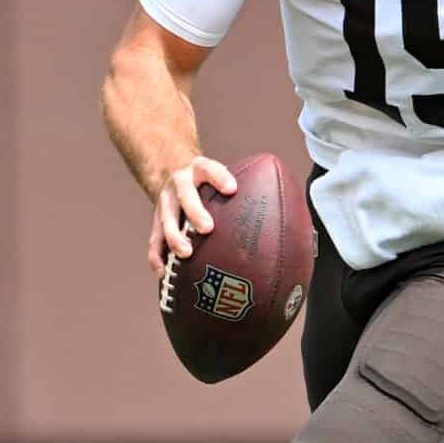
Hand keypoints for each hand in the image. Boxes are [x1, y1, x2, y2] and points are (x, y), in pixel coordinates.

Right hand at [147, 156, 237, 275]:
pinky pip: (154, 240)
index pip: (210, 169)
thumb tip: (289, 211)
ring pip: (166, 219)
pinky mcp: (156, 220)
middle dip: (195, 212)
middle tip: (208, 229)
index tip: (232, 188)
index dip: (219, 177)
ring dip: (174, 237)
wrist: (171, 170)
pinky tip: (164, 273)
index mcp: (199, 170)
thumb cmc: (208, 182)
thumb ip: (245, 189)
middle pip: (185, 195)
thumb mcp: (220, 175)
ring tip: (186, 253)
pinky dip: (157, 256)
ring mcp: (165, 202)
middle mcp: (180, 184)